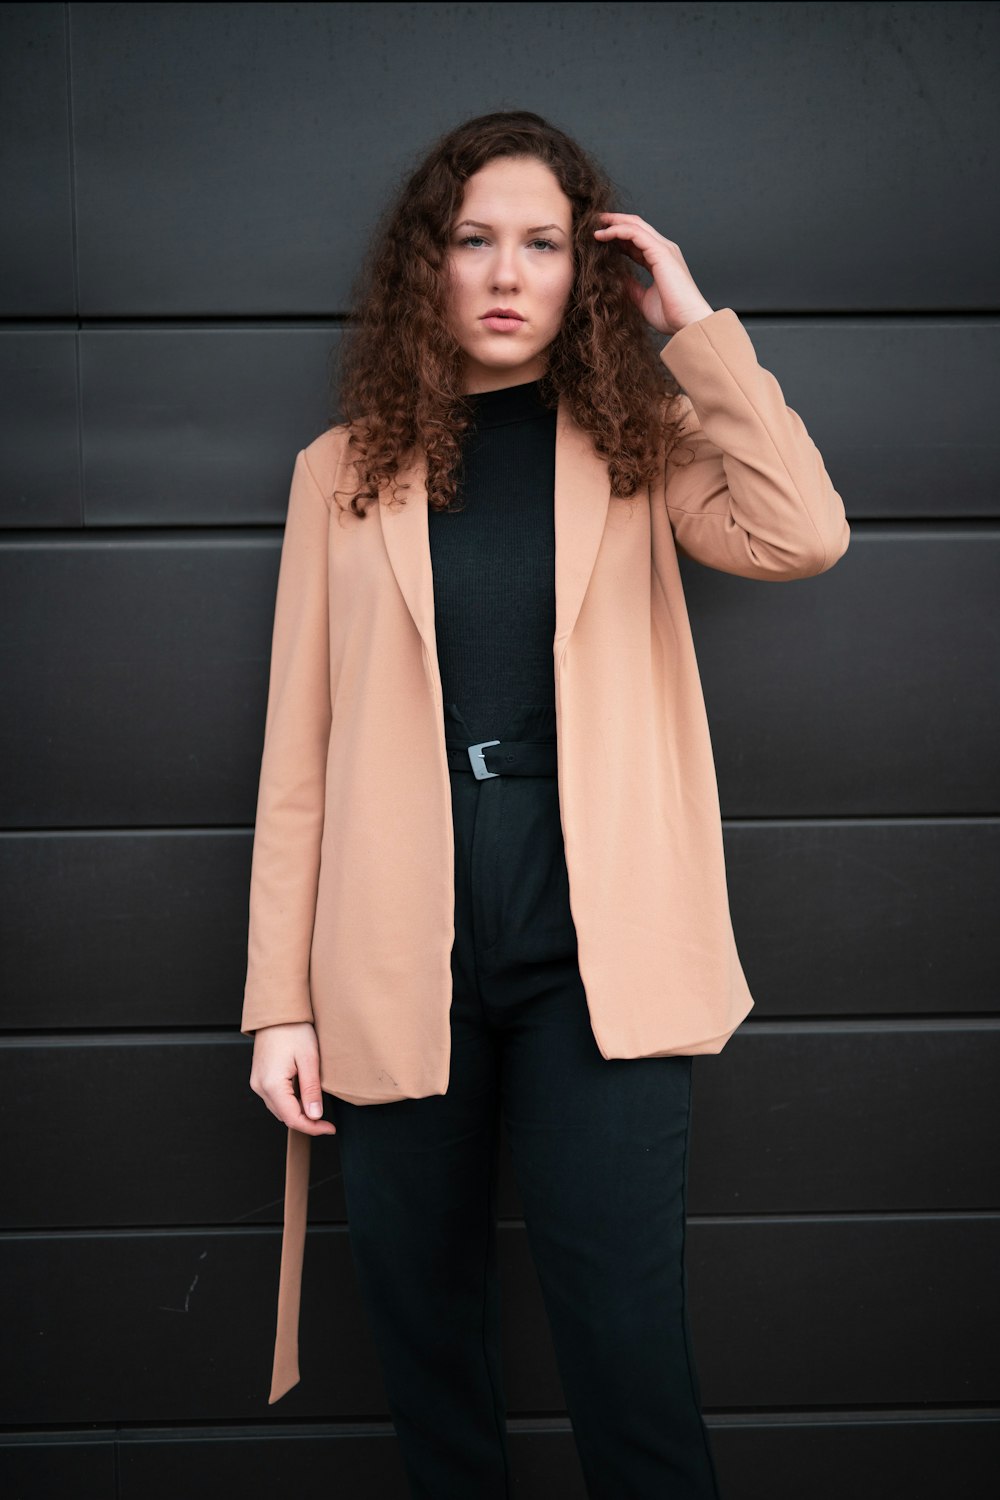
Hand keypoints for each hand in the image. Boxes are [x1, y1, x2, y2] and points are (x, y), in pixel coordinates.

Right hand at [249, 1021, 336, 1135]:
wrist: (276, 1011)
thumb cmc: (293, 1030)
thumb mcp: (309, 1059)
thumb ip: (311, 1090)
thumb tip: (315, 1116)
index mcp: (271, 1084)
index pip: (292, 1118)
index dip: (312, 1128)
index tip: (329, 1128)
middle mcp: (260, 1086)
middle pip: (284, 1116)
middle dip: (306, 1122)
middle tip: (327, 1121)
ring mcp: (257, 1082)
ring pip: (279, 1109)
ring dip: (298, 1112)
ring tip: (317, 1107)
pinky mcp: (260, 1077)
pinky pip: (275, 1098)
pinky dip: (290, 1102)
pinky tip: (304, 1095)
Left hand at [593, 212, 714, 335]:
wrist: (688, 323)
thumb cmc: (671, 315)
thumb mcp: (643, 299)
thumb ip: (631, 286)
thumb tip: (617, 279)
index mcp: (660, 260)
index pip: (636, 241)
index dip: (618, 237)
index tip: (599, 239)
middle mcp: (663, 250)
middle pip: (636, 227)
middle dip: (614, 222)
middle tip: (594, 223)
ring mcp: (663, 249)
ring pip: (635, 225)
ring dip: (613, 222)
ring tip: (595, 224)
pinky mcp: (661, 252)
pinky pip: (635, 233)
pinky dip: (617, 230)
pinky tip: (603, 235)